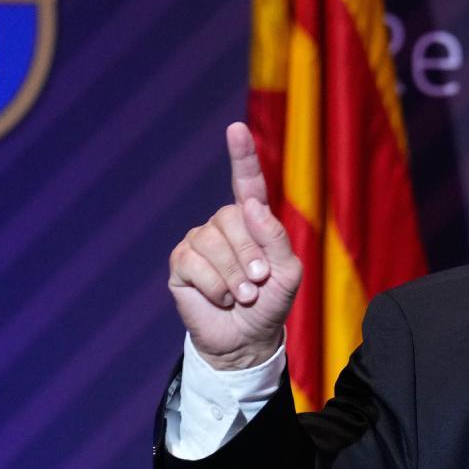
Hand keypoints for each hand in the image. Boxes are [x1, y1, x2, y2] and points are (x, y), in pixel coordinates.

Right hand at [168, 122, 301, 368]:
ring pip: (212, 243)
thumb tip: (249, 206)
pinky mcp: (181, 264)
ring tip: (242, 295)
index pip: (246, 182)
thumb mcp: (288, 273)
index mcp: (252, 220)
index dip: (241, 155)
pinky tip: (221, 299)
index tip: (236, 128)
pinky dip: (214, 286)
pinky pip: (193, 263)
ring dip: (233, 276)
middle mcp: (223, 224)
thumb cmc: (271, 303)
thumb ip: (276, 238)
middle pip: (232, 218)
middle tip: (258, 284)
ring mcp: (199, 242)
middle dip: (249, 255)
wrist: (246, 339)